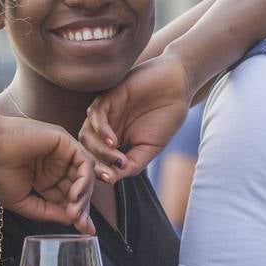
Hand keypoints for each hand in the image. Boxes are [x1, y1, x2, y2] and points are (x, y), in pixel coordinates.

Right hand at [0, 114, 96, 232]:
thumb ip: (46, 212)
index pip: (68, 198)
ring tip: (74, 212)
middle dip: (83, 208)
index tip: (86, 232)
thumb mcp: (22, 202)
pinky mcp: (65, 142)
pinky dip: (84, 180)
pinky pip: (84, 162)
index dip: (77, 214)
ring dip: (83, 197)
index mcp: (44, 179)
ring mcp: (61, 154)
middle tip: (84, 226)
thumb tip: (70, 221)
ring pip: (84, 176)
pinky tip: (74, 195)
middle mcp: (56, 166)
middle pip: (79, 188)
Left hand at [80, 52, 192, 184]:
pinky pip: (95, 113)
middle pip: (87, 148)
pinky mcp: (110, 96)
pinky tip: (112, 140)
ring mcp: (107, 112)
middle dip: (96, 163)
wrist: (179, 86)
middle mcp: (106, 127)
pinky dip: (100, 129)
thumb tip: (112, 180)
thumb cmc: (167, 116)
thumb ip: (133, 164)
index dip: (100, 171)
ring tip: (114, 155)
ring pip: (87, 133)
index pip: (97, 159)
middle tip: (109, 172)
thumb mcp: (151, 148)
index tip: (110, 180)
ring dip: (97, 148)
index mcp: (114, 140)